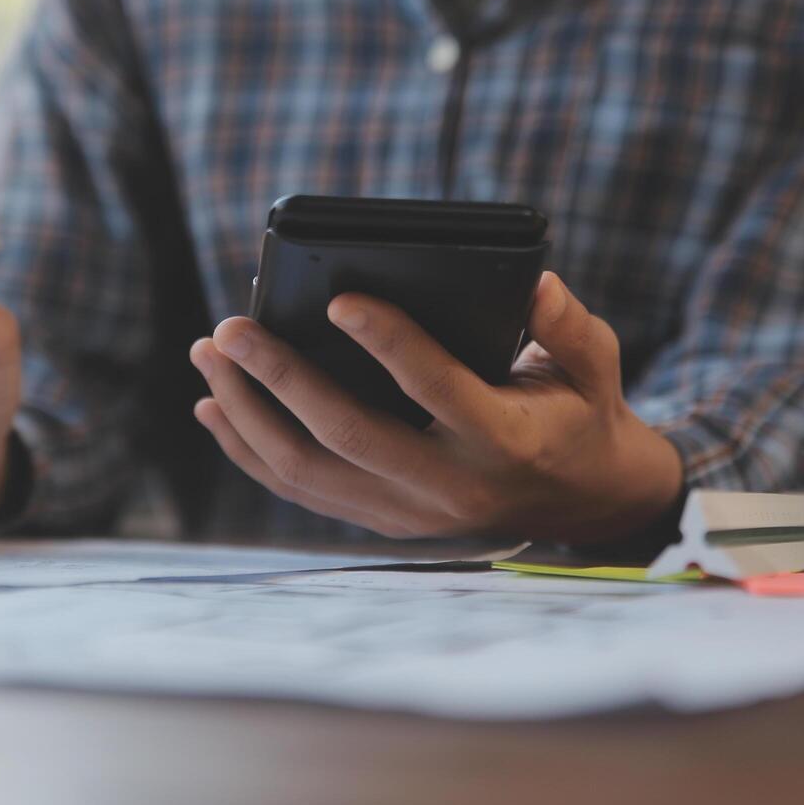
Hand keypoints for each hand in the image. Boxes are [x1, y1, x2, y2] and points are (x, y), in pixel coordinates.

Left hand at [189, 272, 682, 542]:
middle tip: (231, 328)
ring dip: (248, 413)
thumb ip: (569, 324)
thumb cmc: (579, 414)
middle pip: (347, 435)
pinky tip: (215, 408)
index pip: (434, 389)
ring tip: (209, 356)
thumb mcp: (594, 365)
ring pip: (308, 471)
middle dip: (280, 378)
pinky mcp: (382, 521)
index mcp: (503, 441)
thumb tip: (536, 283)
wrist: (581, 502)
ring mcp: (409, 513)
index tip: (337, 299)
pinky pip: (301, 492)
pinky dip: (250, 452)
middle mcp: (449, 487)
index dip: (385, 342)